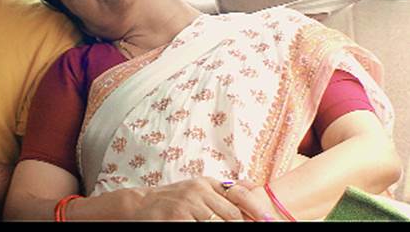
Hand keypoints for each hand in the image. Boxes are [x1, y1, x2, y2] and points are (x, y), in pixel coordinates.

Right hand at [124, 177, 271, 220]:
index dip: (256, 209)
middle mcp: (198, 190)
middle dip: (242, 225)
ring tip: (226, 229)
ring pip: (219, 223)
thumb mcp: (197, 189)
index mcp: (206, 183)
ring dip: (224, 228)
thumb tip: (254, 186)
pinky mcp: (178, 217)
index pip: (238, 194)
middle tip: (251, 229)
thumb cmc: (172, 200)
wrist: (140, 205)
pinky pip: (201, 228)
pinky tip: (202, 230)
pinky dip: (205, 231)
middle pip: (232, 214)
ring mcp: (188, 204)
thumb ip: (222, 190)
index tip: (270, 221)